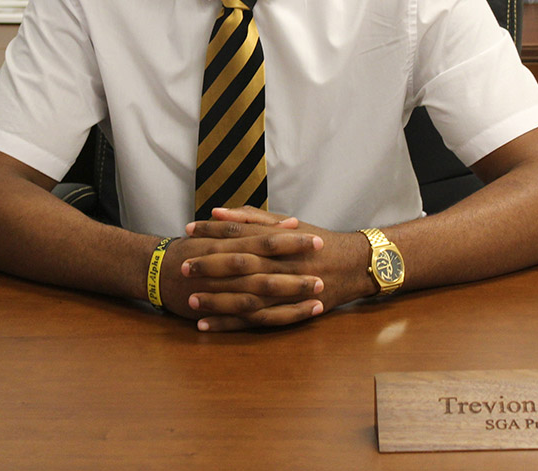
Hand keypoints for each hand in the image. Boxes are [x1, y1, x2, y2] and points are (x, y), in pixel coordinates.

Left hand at [178, 207, 372, 330]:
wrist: (355, 265)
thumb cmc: (317, 241)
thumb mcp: (289, 223)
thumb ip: (253, 218)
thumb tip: (218, 212)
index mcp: (280, 238)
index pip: (240, 232)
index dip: (212, 231)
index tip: (188, 230)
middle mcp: (282, 263)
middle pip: (240, 264)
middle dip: (209, 266)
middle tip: (182, 266)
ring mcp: (286, 289)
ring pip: (246, 296)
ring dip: (216, 299)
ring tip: (189, 300)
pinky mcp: (288, 311)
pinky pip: (255, 321)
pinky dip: (229, 324)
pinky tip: (205, 326)